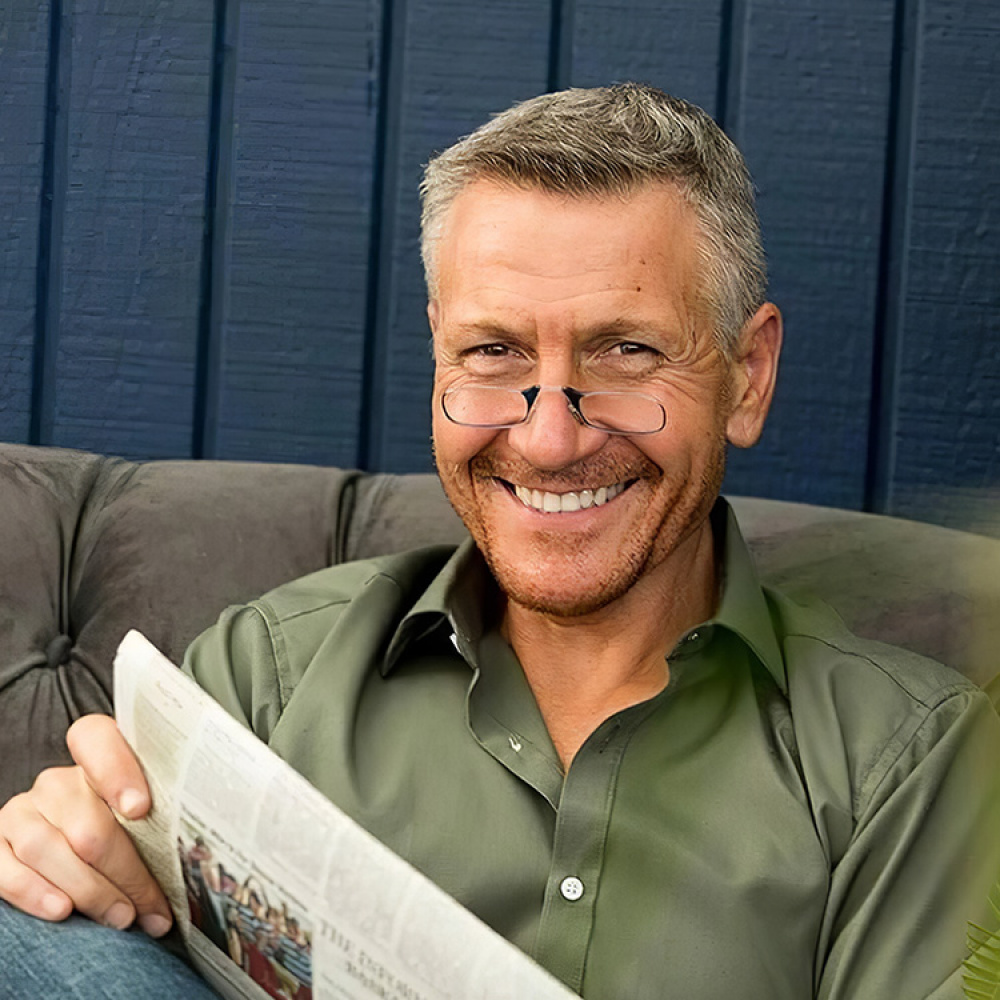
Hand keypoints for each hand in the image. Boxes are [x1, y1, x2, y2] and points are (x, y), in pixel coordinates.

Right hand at [0, 714, 172, 935]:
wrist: (76, 844)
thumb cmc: (129, 830)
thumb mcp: (148, 814)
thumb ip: (164, 820)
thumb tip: (197, 860)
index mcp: (99, 760)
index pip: (97, 739)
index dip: (117, 771)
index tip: (141, 809)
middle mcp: (57, 782)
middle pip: (87, 823)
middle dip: (124, 871)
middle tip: (150, 904)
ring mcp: (23, 812)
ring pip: (48, 850)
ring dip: (89, 890)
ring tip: (120, 916)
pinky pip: (7, 870)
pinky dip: (36, 893)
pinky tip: (63, 910)